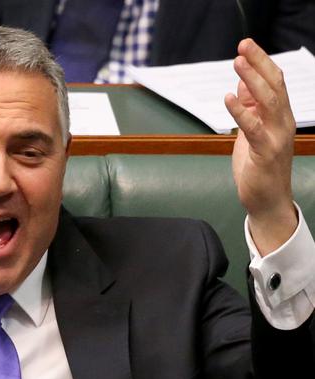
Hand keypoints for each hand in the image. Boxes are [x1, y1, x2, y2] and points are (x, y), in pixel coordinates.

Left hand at [224, 38, 297, 255]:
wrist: (267, 200)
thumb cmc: (258, 166)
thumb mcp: (251, 131)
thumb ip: (249, 108)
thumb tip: (242, 84)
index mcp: (280, 116)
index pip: (274, 82)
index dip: (261, 63)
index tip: (246, 46)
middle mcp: (283, 122)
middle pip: (274, 85)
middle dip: (258, 63)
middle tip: (243, 45)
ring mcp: (277, 136)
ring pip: (268, 101)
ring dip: (252, 79)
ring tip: (237, 63)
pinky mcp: (266, 151)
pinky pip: (254, 127)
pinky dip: (241, 112)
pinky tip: (229, 99)